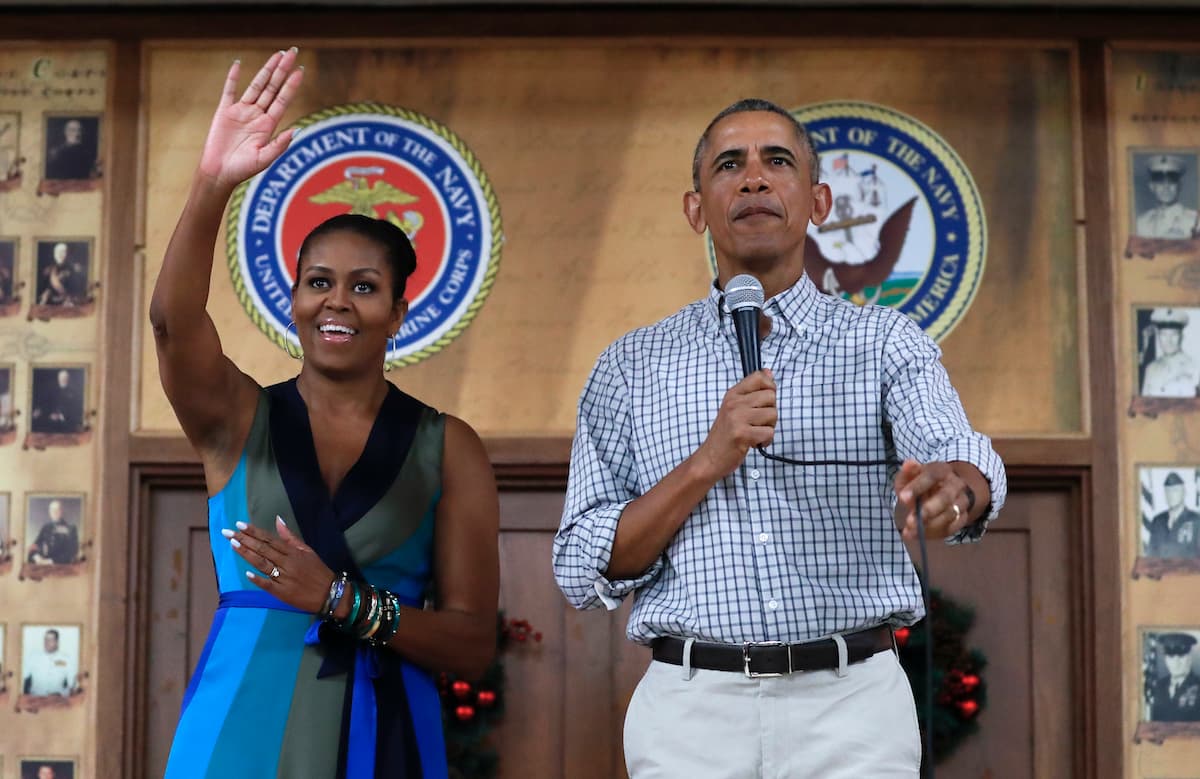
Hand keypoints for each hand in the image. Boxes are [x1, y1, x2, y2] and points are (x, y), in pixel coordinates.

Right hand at [198, 48, 304, 188]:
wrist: (219, 173)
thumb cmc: (243, 170)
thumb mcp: (264, 159)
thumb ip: (279, 144)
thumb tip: (296, 130)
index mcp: (269, 125)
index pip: (283, 100)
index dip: (291, 85)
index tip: (301, 70)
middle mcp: (258, 115)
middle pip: (273, 87)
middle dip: (283, 70)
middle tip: (293, 52)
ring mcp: (242, 112)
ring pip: (256, 85)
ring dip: (266, 69)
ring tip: (278, 54)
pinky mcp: (224, 111)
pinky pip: (229, 90)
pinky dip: (233, 77)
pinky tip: (238, 63)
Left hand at [225, 515, 333, 612]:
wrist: (329, 593)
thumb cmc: (318, 571)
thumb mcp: (307, 551)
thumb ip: (290, 537)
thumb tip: (278, 520)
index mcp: (293, 552)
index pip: (269, 539)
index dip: (254, 532)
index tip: (240, 524)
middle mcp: (287, 563)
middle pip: (263, 549)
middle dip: (244, 539)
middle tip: (227, 532)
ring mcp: (284, 577)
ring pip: (263, 564)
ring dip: (247, 554)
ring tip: (233, 544)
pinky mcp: (282, 592)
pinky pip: (268, 584)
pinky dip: (258, 579)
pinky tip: (247, 573)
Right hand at [695, 370, 776, 481]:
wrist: (709, 458)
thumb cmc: (725, 434)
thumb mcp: (734, 408)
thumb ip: (752, 391)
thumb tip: (768, 372)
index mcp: (732, 394)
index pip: (759, 377)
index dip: (769, 387)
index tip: (763, 402)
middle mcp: (734, 403)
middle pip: (771, 396)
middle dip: (770, 411)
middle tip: (757, 422)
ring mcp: (737, 419)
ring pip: (773, 414)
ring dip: (768, 427)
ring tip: (755, 432)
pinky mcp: (742, 435)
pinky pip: (769, 432)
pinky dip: (765, 441)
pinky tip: (754, 443)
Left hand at [893, 459, 970, 540]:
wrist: (945, 490)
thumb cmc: (923, 483)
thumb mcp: (912, 475)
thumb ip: (907, 473)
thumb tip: (908, 464)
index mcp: (942, 470)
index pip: (932, 476)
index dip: (917, 487)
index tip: (902, 498)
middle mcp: (956, 485)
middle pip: (945, 497)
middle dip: (928, 510)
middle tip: (909, 521)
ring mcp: (962, 502)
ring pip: (950, 515)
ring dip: (929, 525)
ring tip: (910, 530)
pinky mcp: (962, 518)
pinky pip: (951, 528)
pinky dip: (932, 534)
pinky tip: (915, 535)